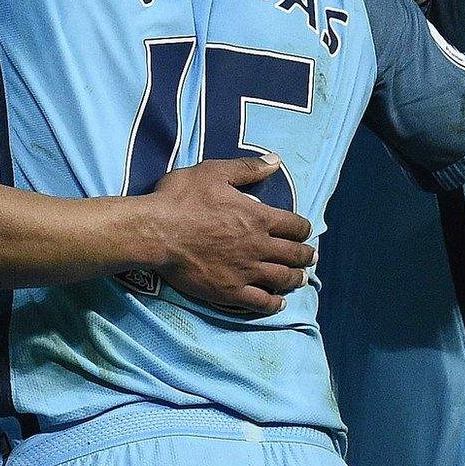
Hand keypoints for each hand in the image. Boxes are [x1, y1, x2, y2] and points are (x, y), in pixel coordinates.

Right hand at [146, 155, 315, 315]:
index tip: (303, 232)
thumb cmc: (180, 199)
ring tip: (300, 279)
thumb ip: (246, 169)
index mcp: (258, 217)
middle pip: (294, 255)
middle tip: (310, 257)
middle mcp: (258, 246)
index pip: (295, 226)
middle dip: (306, 256)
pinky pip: (261, 302)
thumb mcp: (212, 172)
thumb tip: (276, 161)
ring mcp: (245, 271)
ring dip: (296, 279)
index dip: (303, 229)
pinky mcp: (230, 291)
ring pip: (283, 279)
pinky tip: (278, 303)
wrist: (154, 231)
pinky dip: (274, 304)